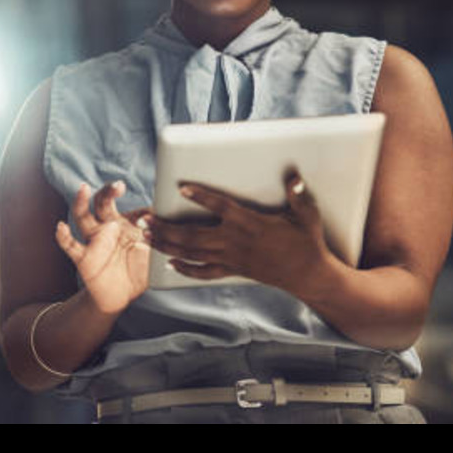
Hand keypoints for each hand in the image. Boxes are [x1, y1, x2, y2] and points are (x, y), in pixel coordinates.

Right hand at [55, 181, 151, 314]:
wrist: (120, 296)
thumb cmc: (137, 271)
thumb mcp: (153, 254)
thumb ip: (159, 238)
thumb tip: (167, 222)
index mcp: (125, 225)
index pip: (132, 210)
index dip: (143, 211)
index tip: (154, 214)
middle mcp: (107, 228)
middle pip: (103, 203)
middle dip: (108, 192)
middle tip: (118, 185)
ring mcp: (94, 241)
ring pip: (83, 217)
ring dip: (81, 202)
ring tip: (83, 188)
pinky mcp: (83, 257)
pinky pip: (70, 245)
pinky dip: (64, 236)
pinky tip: (61, 227)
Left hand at [146, 171, 338, 292]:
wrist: (309, 276)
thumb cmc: (307, 241)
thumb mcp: (307, 215)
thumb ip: (298, 195)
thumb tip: (293, 176)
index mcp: (250, 223)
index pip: (221, 207)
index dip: (201, 197)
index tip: (181, 187)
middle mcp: (235, 241)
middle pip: (193, 234)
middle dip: (166, 227)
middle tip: (144, 219)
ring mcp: (232, 258)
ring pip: (192, 253)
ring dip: (167, 245)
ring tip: (146, 236)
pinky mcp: (233, 270)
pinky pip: (204, 272)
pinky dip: (185, 269)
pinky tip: (169, 263)